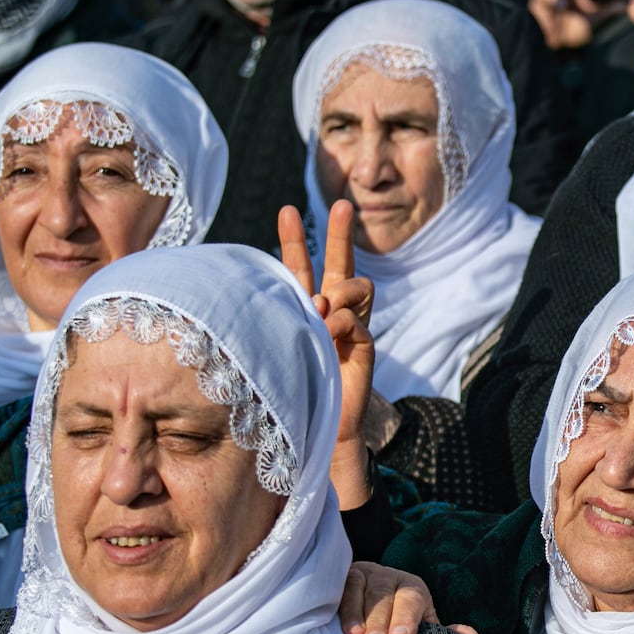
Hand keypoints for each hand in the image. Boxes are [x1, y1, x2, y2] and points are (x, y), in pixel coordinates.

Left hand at [280, 202, 378, 506]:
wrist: (315, 428)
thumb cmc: (287, 390)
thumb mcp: (269, 348)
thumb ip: (273, 321)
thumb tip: (290, 297)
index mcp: (305, 308)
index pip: (303, 266)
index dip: (296, 239)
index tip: (287, 210)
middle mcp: (332, 313)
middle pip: (342, 263)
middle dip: (341, 234)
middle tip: (341, 205)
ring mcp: (351, 330)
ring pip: (359, 287)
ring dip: (342, 290)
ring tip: (321, 308)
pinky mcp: (364, 350)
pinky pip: (359, 324)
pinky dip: (344, 325)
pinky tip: (330, 333)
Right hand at [340, 560, 480, 633]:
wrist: (368, 597)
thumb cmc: (398, 620)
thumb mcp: (420, 625)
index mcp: (414, 590)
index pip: (412, 600)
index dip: (407, 618)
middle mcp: (390, 579)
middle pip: (385, 596)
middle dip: (380, 621)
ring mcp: (366, 576)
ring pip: (362, 590)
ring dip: (358, 614)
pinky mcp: (343, 578)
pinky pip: (341, 589)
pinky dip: (341, 606)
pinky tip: (339, 625)